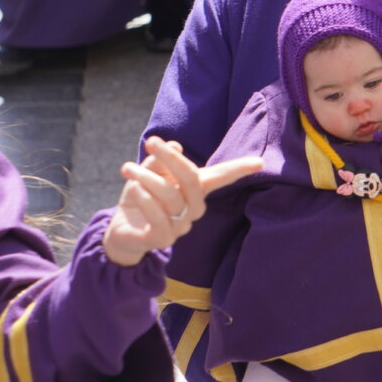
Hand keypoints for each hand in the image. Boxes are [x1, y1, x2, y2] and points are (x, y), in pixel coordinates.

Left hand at [102, 136, 262, 265]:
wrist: (122, 230)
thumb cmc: (141, 197)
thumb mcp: (147, 172)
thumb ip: (160, 161)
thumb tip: (176, 146)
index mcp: (195, 189)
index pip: (221, 177)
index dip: (239, 169)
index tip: (260, 162)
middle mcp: (193, 208)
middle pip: (192, 180)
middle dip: (171, 159)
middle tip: (151, 141)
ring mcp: (180, 227)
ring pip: (170, 195)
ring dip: (146, 177)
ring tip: (127, 169)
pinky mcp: (163, 240)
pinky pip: (158, 217)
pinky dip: (145, 200)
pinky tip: (134, 190)